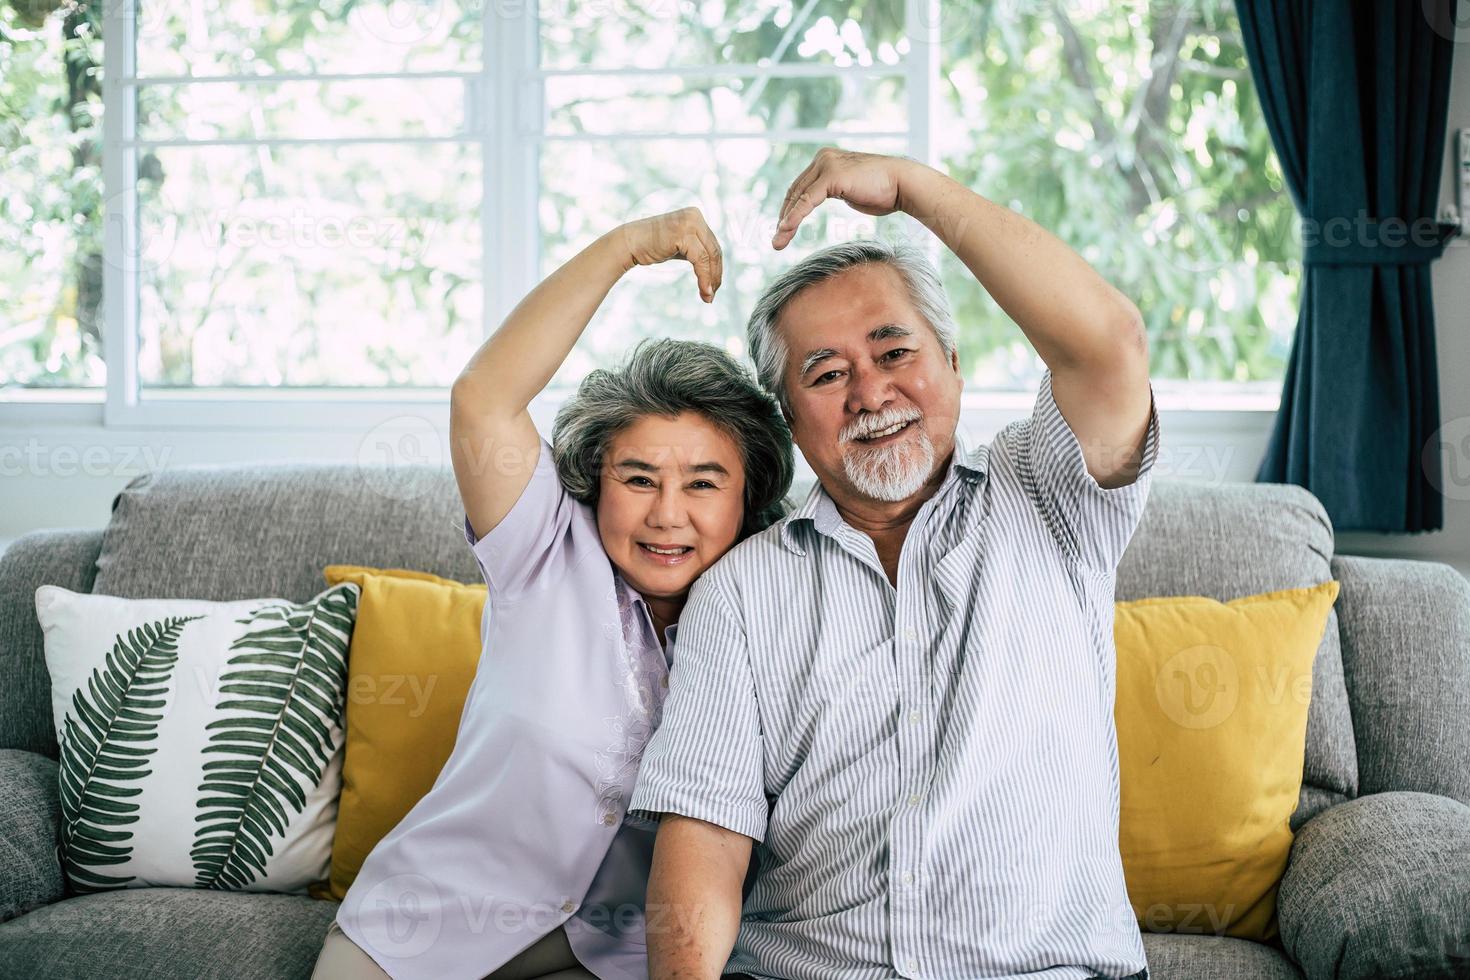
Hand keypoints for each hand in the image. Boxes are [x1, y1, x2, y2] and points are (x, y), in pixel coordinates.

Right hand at [618, 207, 723, 302]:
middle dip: (715, 276)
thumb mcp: (679, 244)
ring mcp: (690, 222)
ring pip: (709, 256)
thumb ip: (695, 249)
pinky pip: (700, 259)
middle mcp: (695, 216)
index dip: (716, 268)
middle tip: (711, 296)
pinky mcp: (683, 233)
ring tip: (707, 297)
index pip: (713, 245)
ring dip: (711, 279)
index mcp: (696, 216)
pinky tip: (704, 290)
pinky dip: (704, 277)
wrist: (628, 243)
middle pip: (714, 251)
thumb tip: (715, 269)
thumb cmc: (651, 246)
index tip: (713, 287)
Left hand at [772, 148, 914, 249]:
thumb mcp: (849, 189)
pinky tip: (786, 230)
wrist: (903, 184)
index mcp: (826, 159)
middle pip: (795, 191)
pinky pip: (807, 200)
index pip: (800, 187)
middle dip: (784, 218)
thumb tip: (817, 199)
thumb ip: (832, 190)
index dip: (790, 209)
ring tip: (778, 242)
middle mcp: (823, 158)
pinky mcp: (831, 176)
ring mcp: (826, 164)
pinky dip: (795, 217)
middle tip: (776, 241)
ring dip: (785, 222)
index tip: (783, 229)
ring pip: (798, 196)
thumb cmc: (882, 190)